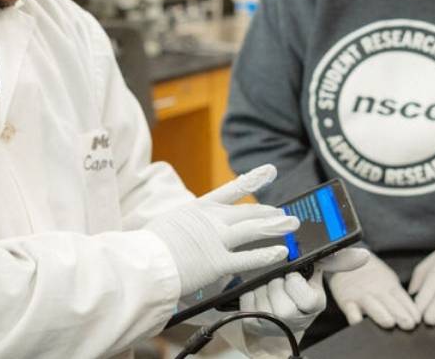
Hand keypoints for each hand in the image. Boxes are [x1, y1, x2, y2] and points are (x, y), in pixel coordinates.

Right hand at [144, 165, 297, 296]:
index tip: (269, 172)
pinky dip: (267, 255)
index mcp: (198, 209)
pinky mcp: (218, 262)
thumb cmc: (147, 247)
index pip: (231, 190)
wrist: (142, 262)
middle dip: (269, 212)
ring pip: (253, 229)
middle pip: (248, 212)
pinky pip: (248, 259)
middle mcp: (211, 221)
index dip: (253, 180)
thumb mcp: (167, 226)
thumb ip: (184, 228)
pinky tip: (282, 251)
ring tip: (292, 224)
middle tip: (284, 213)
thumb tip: (188, 235)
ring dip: (275, 226)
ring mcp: (216, 240)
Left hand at [239, 248, 368, 336]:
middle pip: (279, 291)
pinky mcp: (254, 322)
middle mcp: (294, 318)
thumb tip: (364, 255)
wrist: (281, 315)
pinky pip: (247, 300)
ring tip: (268, 281)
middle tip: (277, 275)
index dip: (295, 282)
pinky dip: (250, 290)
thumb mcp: (317, 274)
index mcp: (313, 304)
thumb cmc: (300, 289)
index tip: (292, 274)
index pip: (304, 295)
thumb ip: (336, 261)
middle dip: (275, 278)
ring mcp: (273, 322)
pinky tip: (257, 289)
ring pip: (261, 293)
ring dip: (261, 283)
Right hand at [327, 252, 420, 329]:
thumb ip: (398, 296)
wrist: (347, 259)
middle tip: (409, 325)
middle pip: (390, 303)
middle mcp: (376, 290)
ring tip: (389, 323)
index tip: (417, 320)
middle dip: (400, 314)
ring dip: (381, 315)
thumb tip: (413, 314)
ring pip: (372, 306)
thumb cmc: (371, 274)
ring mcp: (361, 296)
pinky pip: (350, 310)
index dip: (411, 310)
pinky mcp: (346, 301)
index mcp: (389, 286)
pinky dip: (354, 317)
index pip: (403, 299)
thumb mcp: (388, 280)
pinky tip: (359, 322)